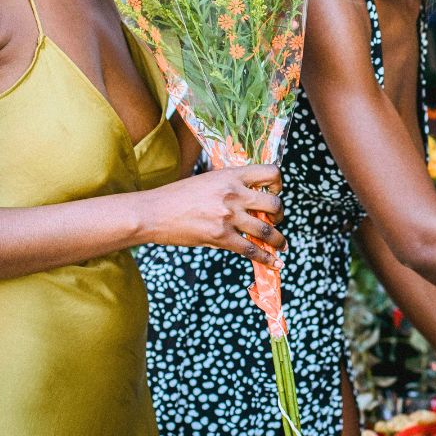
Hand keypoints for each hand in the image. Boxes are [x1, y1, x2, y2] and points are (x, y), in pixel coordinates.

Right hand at [139, 164, 285, 266]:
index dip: (278, 184)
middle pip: (274, 204)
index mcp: (231, 175)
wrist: (154, 212)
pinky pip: (251, 250)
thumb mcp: (207, 180)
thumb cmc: (178, 196)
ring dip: (278, 239)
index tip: (275, 193)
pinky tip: (274, 263)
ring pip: (266, 230)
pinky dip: (266, 258)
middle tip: (277, 221)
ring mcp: (227, 216)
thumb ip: (230, 185)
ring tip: (281, 244)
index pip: (270, 172)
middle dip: (280, 215)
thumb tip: (251, 197)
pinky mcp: (220, 237)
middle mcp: (233, 193)